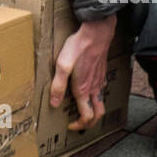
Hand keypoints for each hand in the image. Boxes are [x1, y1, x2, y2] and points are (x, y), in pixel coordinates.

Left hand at [50, 15, 116, 131]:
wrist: (96, 32)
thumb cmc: (79, 47)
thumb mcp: (62, 65)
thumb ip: (58, 85)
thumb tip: (54, 103)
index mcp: (84, 90)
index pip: (87, 117)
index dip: (79, 125)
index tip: (69, 125)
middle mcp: (94, 88)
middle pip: (98, 114)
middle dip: (90, 123)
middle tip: (79, 123)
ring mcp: (100, 80)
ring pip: (101, 102)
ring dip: (93, 110)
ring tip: (82, 108)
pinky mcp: (102, 72)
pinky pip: (101, 90)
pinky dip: (95, 96)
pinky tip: (87, 89)